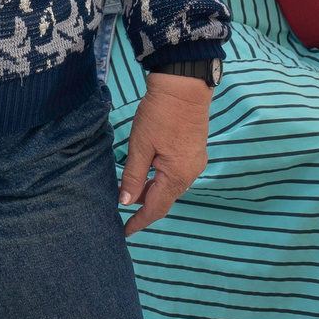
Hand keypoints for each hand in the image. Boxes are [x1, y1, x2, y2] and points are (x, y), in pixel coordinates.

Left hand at [119, 74, 211, 234]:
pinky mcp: (194, 152)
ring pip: (171, 187)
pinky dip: (161, 181)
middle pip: (165, 200)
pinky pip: (176, 175)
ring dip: (152, 194)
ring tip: (131, 195)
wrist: (183, 87)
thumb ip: (134, 176)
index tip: (124, 232)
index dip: (139, 222)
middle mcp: (190, 174)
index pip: (155, 208)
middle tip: (124, 215)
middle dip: (145, 209)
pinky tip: (148, 177)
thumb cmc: (160, 114)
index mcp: (177, 176)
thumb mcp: (140, 146)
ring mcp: (195, 163)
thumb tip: (126, 202)